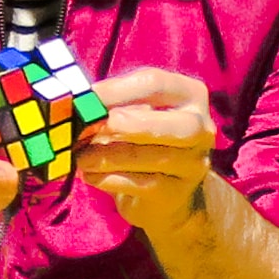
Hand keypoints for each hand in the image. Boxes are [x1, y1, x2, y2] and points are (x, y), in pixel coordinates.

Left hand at [81, 66, 216, 237]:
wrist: (171, 196)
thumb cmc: (146, 142)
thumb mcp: (136, 115)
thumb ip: (115, 106)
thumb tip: (77, 103)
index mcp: (190, 95)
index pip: (155, 83)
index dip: (116, 89)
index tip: (84, 96)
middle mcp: (201, 128)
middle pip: (167, 123)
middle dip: (126, 123)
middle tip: (91, 125)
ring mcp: (193, 164)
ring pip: (149, 157)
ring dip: (106, 155)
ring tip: (80, 156)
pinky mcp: (176, 193)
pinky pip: (139, 183)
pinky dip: (108, 178)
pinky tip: (90, 175)